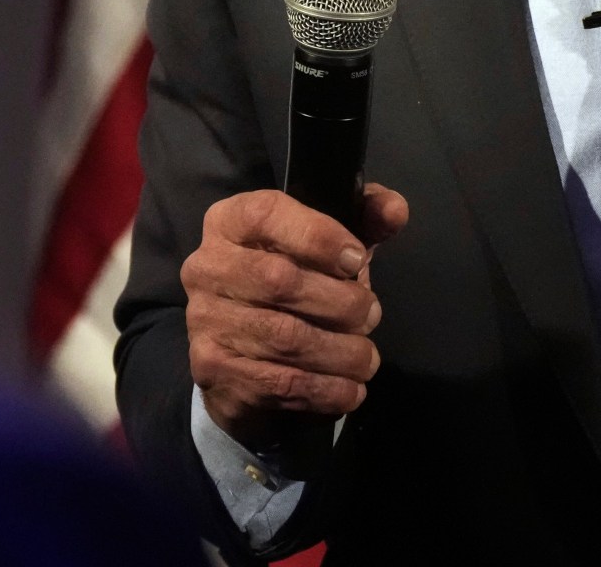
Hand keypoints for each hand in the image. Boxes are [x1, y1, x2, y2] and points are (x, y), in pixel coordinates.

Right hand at [183, 183, 408, 449]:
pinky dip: (328, 389)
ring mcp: (205, 320)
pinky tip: (350, 388)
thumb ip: (364, 221)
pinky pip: (281, 382)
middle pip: (280, 279)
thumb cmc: (291, 283)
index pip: (266, 214)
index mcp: (229, 222)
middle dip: (342, 302)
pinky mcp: (214, 369)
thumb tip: (395, 210)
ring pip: (286, 338)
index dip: (318, 236)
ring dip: (342, 352)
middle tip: (371, 316)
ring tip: (366, 357)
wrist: (236, 352)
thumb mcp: (326, 246)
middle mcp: (206, 267)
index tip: (357, 259)